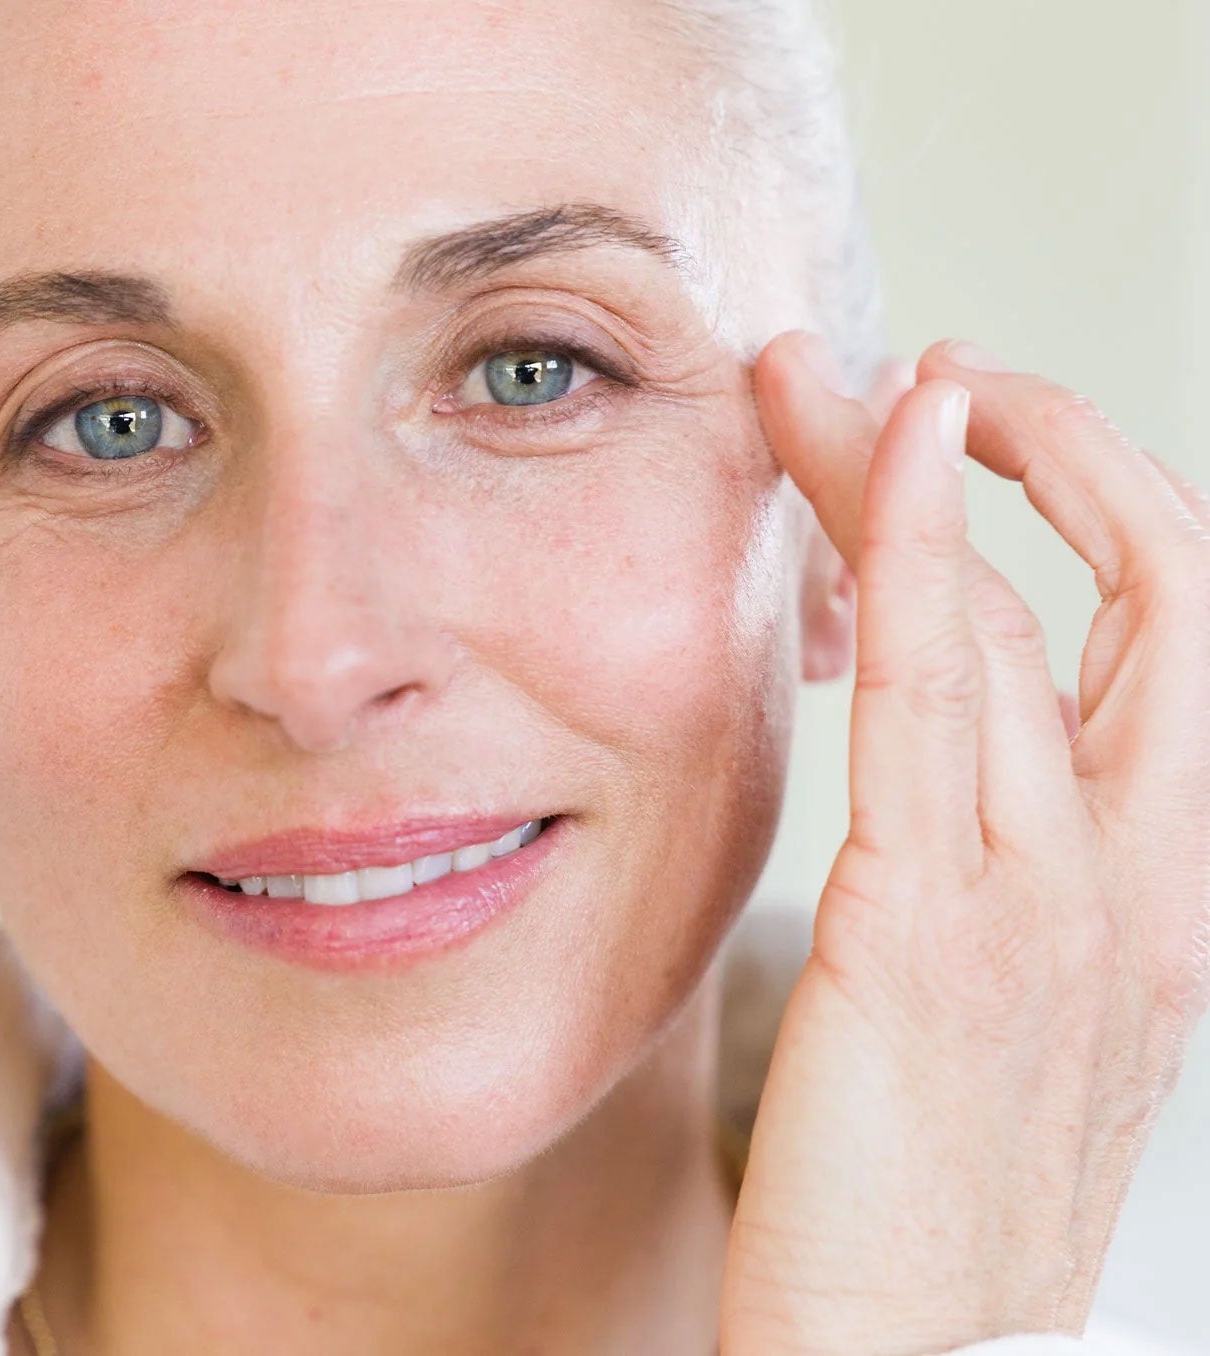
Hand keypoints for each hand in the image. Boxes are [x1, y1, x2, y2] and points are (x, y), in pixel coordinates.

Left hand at [718, 333, 1209, 1355]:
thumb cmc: (926, 1198)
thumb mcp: (992, 1013)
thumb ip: (982, 874)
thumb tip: (937, 757)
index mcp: (1157, 898)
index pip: (1151, 643)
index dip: (1084, 514)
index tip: (971, 440)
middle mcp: (1139, 880)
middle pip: (1123, 592)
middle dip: (1033, 454)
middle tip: (921, 370)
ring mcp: (1053, 899)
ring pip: (1012, 612)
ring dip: (916, 467)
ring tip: (806, 377)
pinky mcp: (931, 927)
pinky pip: (942, 688)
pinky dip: (921, 545)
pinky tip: (885, 448)